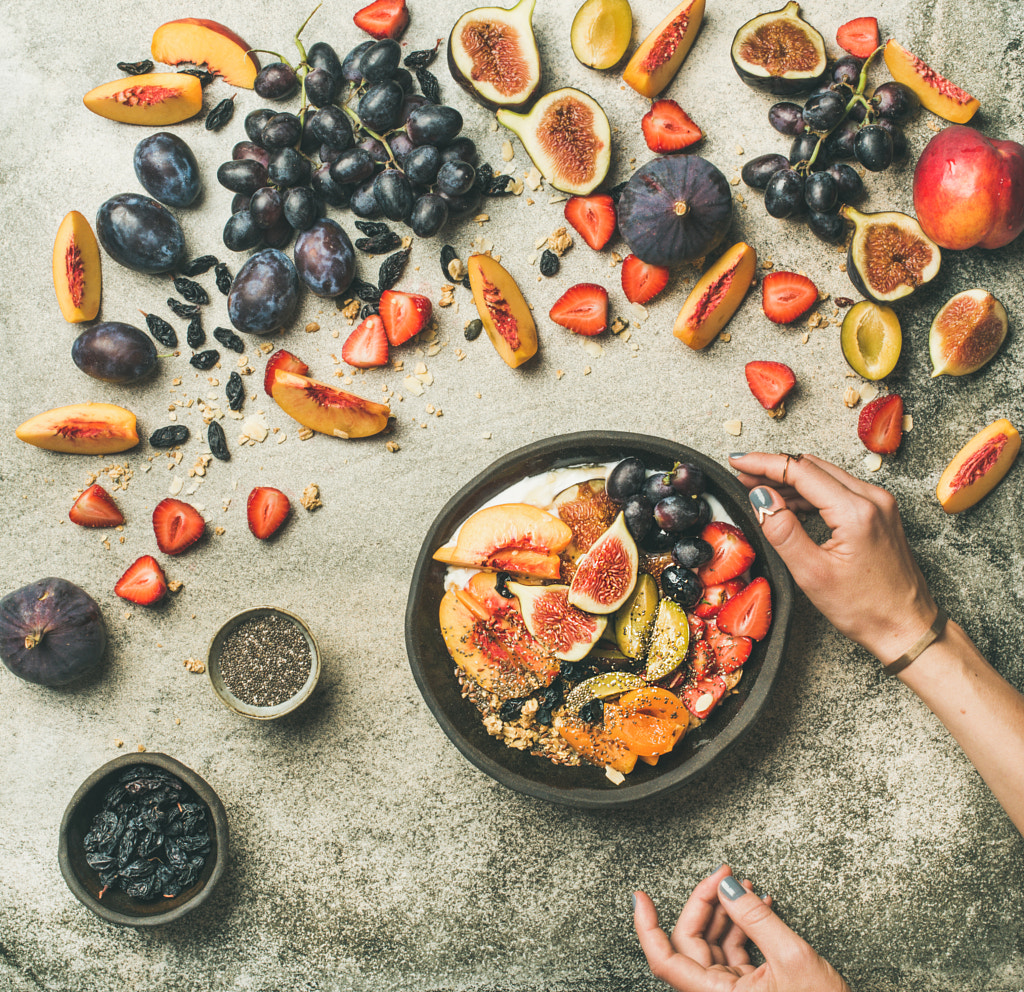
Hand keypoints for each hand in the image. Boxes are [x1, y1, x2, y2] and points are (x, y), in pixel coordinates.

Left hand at [634, 864, 849, 991]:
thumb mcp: (793, 958)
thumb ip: (755, 919)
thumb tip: (728, 887)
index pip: (665, 959)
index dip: (647, 926)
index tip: (640, 897)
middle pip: (691, 943)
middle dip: (705, 903)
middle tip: (724, 875)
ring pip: (713, 946)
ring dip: (727, 911)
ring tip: (744, 886)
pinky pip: (735, 953)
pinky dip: (744, 927)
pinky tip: (758, 905)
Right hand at [729, 452, 936, 664]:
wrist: (907, 627)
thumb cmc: (867, 609)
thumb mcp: (812, 574)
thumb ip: (783, 530)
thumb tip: (761, 498)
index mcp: (856, 511)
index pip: (800, 470)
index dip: (763, 463)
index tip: (738, 461)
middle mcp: (873, 499)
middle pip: (812, 467)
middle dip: (774, 468)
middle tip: (742, 475)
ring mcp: (879, 504)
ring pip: (825, 476)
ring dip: (791, 479)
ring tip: (759, 488)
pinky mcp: (880, 512)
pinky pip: (839, 489)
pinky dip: (811, 491)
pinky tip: (790, 502)